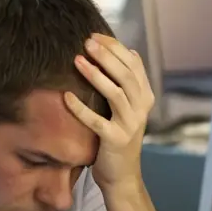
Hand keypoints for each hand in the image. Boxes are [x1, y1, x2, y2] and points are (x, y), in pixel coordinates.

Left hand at [65, 33, 154, 189]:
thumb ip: (129, 82)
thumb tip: (128, 51)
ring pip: (115, 94)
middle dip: (106, 56)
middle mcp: (141, 109)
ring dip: (95, 75)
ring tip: (77, 60)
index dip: (114, 48)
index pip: (133, 64)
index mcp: (145, 97)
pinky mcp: (115, 141)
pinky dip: (80, 109)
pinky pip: (97, 121)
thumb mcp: (129, 107)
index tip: (95, 35)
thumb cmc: (119, 136)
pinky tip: (66, 96)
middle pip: (125, 75)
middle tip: (86, 42)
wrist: (122, 175)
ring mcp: (130, 125)